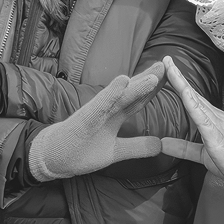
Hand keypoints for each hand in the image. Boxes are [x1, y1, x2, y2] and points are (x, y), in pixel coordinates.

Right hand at [27, 68, 165, 180]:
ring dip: (135, 86)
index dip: (153, 90)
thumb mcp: (115, 152)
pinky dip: (111, 94)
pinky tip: (122, 81)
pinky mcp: (83, 120)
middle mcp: (106, 110)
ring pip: (118, 97)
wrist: (53, 158)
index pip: (137, 100)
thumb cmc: (80, 151)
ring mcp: (94, 114)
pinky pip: (99, 106)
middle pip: (130, 93)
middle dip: (148, 79)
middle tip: (166, 65)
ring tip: (152, 76)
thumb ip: (136, 146)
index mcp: (114, 116)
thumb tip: (159, 145)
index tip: (170, 77)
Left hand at [157, 57, 223, 193]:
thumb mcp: (202, 155)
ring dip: (182, 84)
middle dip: (177, 76)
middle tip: (165, 59)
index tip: (167, 69)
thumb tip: (163, 143)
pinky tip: (185, 94)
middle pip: (192, 93)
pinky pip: (203, 118)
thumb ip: (183, 148)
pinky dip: (193, 105)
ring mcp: (217, 124)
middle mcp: (215, 117)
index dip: (179, 84)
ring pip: (196, 100)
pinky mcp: (217, 136)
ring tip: (170, 69)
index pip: (192, 99)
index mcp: (212, 120)